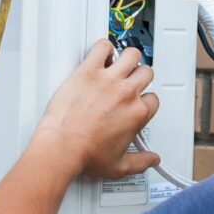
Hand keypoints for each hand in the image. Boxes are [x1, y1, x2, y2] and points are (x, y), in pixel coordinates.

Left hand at [34, 40, 159, 179]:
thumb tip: (151, 160)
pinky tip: (101, 55)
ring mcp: (108, 80)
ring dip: (128, 58)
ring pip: (131, 55)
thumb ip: (140, 162)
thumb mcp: (119, 166)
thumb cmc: (85, 155)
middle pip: (145, 73)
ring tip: (120, 63)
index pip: (152, 99)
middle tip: (131, 80)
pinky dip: (103, 47)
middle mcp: (126, 94)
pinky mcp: (88, 71)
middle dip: (140, 77)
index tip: (136, 103)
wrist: (61, 148)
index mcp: (137, 114)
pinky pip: (102, 47)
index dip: (145, 100)